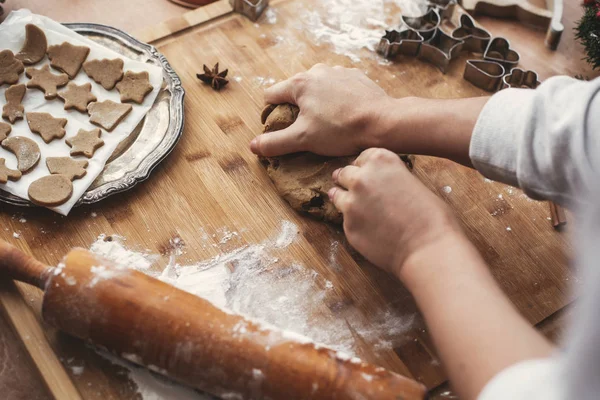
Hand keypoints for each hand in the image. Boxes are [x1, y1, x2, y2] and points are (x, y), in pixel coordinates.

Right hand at [250, 64, 392, 156]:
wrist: (382, 122)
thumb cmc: (341, 130)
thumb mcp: (303, 140)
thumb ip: (275, 143)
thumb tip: (253, 146)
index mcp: (299, 84)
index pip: (271, 95)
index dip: (271, 114)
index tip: (281, 129)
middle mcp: (317, 71)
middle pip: (295, 91)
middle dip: (297, 110)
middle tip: (308, 130)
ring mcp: (338, 72)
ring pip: (318, 89)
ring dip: (318, 104)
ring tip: (329, 124)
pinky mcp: (356, 77)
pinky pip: (338, 88)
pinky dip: (337, 100)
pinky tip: (345, 116)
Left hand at [328, 148, 461, 276]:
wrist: (428, 247)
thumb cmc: (431, 217)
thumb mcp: (413, 182)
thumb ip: (390, 178)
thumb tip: (381, 185)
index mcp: (381, 161)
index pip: (362, 157)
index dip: (364, 167)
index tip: (366, 174)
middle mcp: (361, 178)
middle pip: (345, 173)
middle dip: (348, 180)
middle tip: (354, 189)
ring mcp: (351, 203)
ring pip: (337, 195)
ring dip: (344, 199)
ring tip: (354, 207)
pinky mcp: (347, 226)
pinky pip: (345, 220)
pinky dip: (353, 222)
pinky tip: (368, 229)